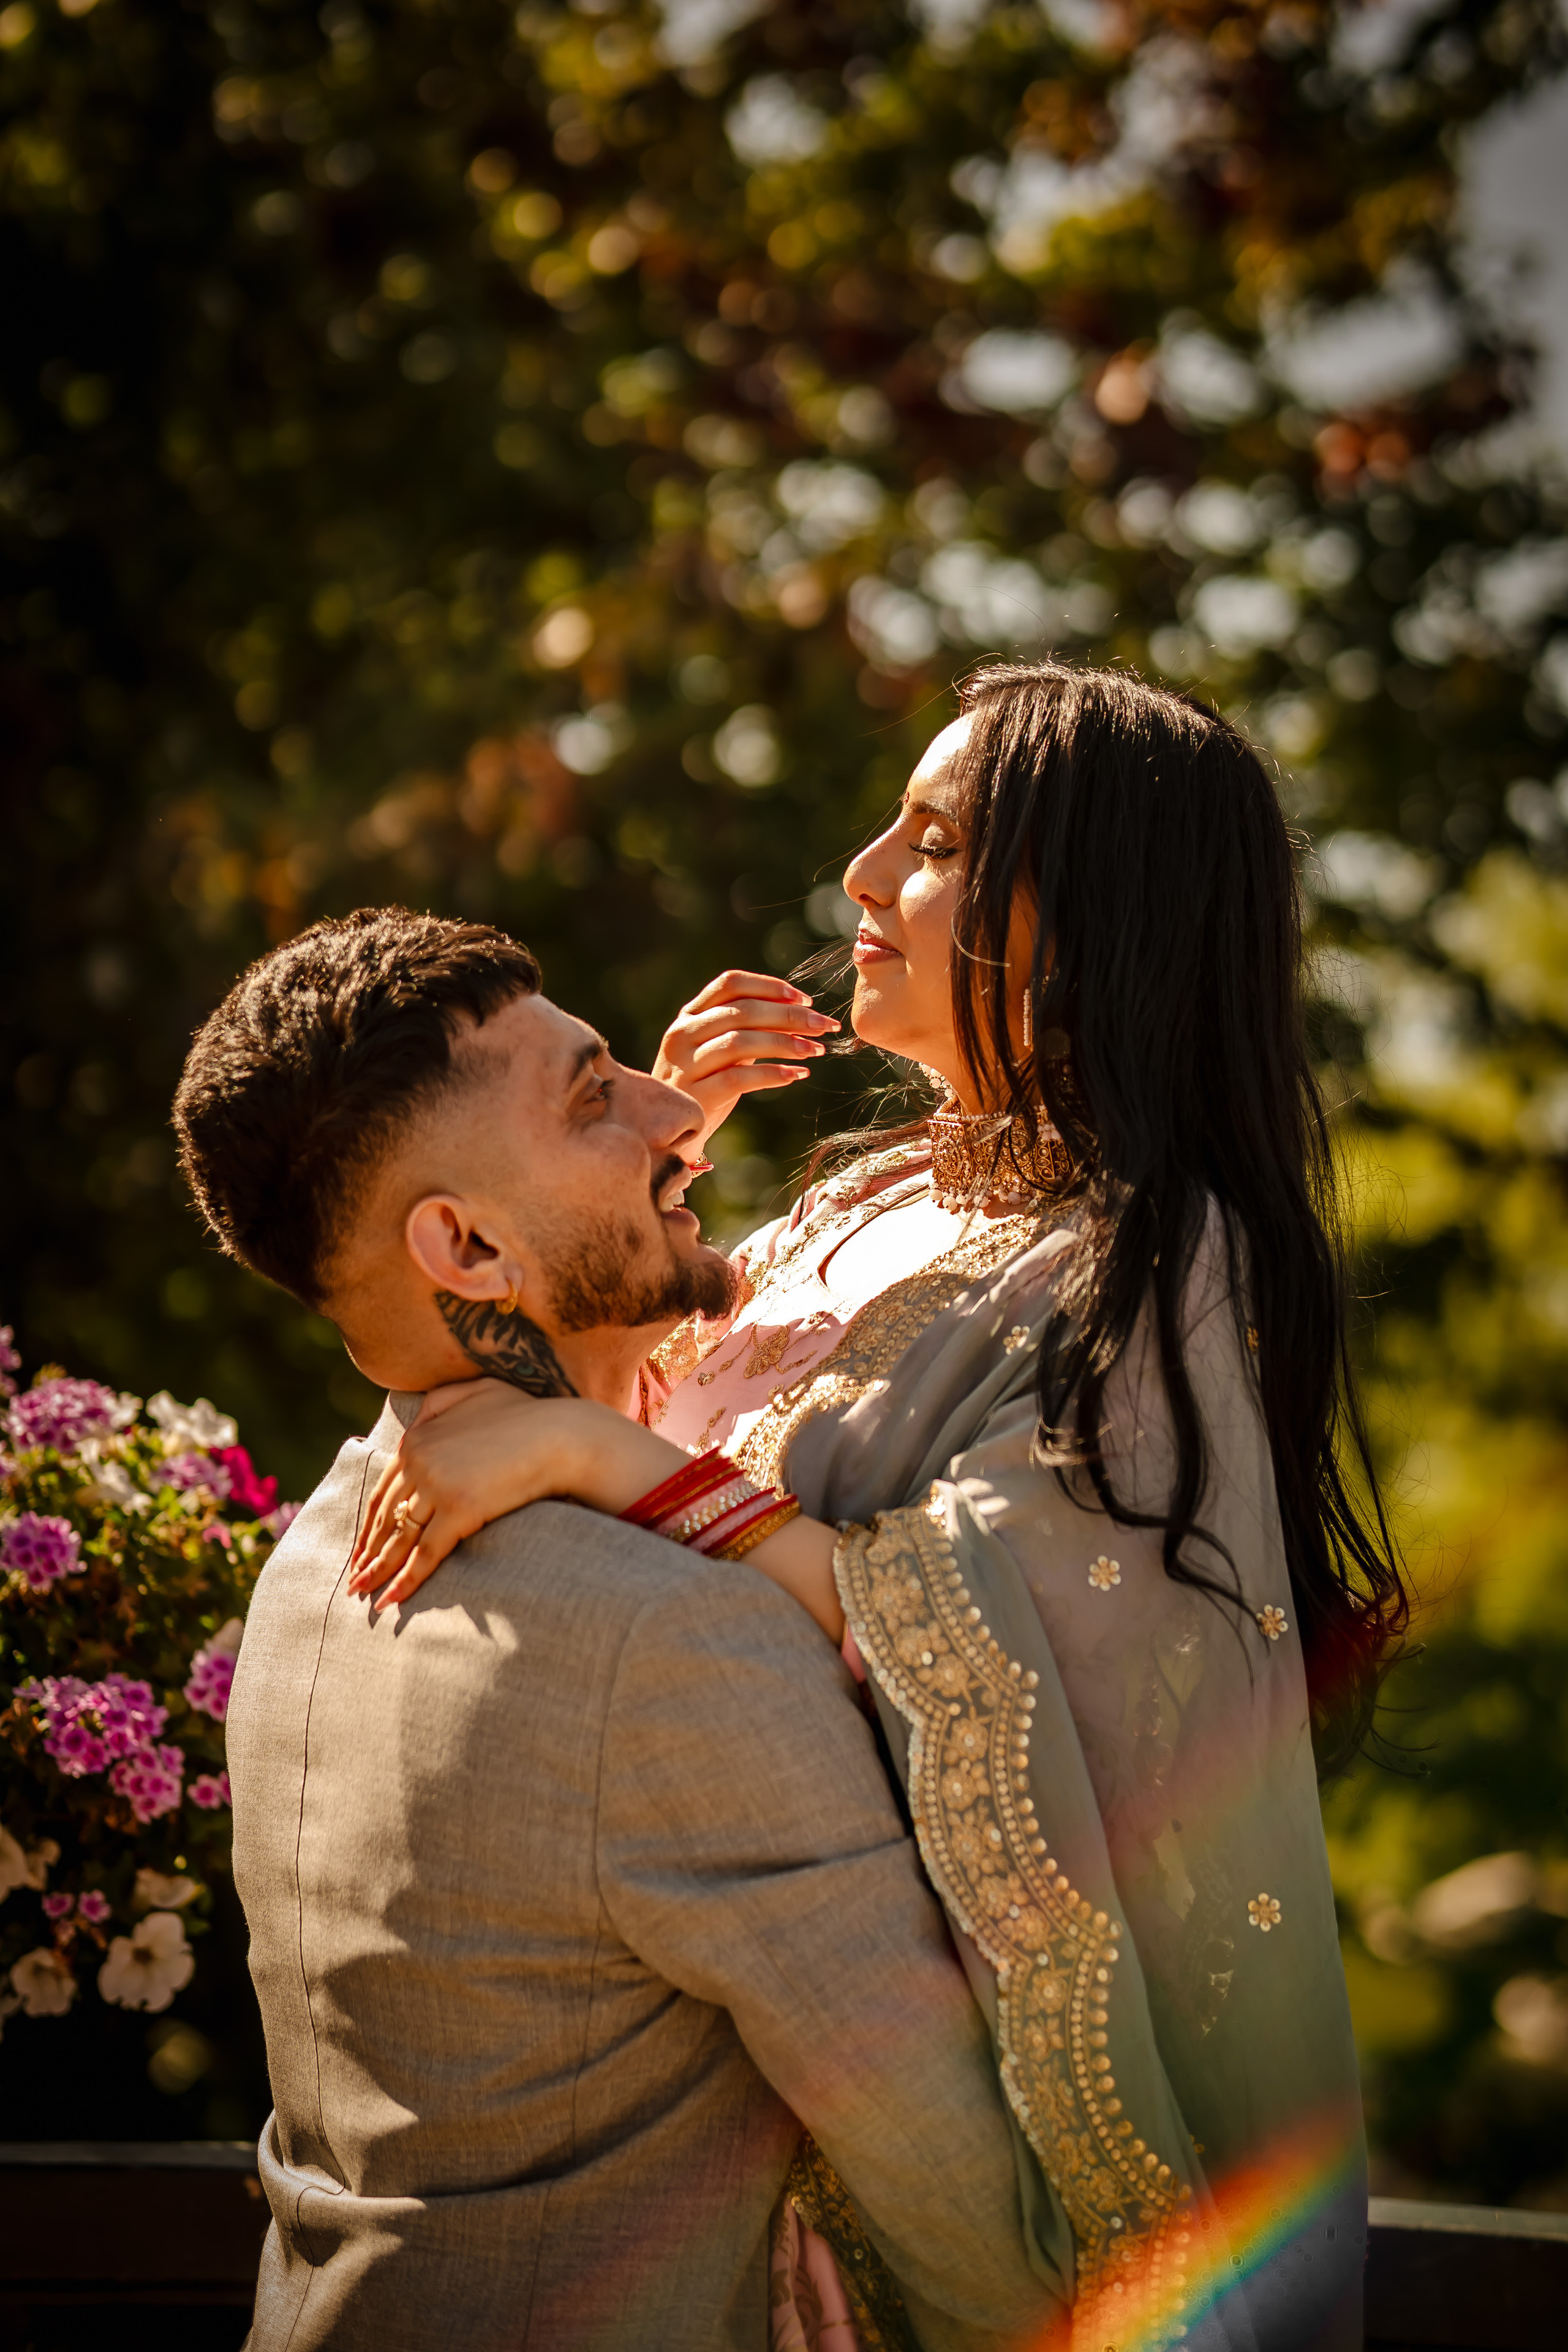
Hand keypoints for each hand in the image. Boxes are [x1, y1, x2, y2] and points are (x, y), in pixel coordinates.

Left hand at [346, 1380, 687, 1610]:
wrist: (562, 1435)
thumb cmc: (526, 1416)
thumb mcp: (475, 1392)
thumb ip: (438, 1403)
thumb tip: (414, 1422)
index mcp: (417, 1438)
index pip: (383, 1490)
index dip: (368, 1524)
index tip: (360, 1549)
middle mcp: (419, 1461)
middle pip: (385, 1517)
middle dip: (367, 1552)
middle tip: (352, 1581)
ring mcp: (437, 1486)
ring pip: (399, 1537)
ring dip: (378, 1570)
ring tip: (363, 1595)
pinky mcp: (459, 1510)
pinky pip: (426, 1553)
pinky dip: (405, 1580)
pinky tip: (391, 1600)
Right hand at [654, 970, 838, 1147]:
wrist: (672, 1131)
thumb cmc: (705, 1084)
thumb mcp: (722, 1049)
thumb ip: (749, 1027)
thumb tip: (799, 1009)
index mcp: (690, 1015)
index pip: (731, 983)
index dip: (770, 986)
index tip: (805, 1000)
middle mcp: (683, 1034)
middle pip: (742, 1011)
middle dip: (789, 1016)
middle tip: (824, 1025)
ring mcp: (686, 1065)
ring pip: (740, 1042)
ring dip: (785, 1043)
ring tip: (815, 1050)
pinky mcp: (695, 1095)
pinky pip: (739, 1078)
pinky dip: (772, 1073)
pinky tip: (796, 1075)